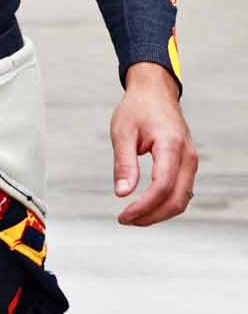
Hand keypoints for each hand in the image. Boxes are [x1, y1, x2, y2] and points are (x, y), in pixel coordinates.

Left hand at [111, 62, 196, 225]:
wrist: (155, 93)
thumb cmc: (137, 109)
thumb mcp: (122, 132)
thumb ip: (124, 163)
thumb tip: (122, 193)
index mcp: (171, 145)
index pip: (162, 186)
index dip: (144, 206)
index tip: (123, 215)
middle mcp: (187, 156)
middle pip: (176, 199)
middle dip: (151, 216)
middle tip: (125, 220)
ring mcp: (191, 161)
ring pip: (182, 199)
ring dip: (159, 213)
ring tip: (132, 217)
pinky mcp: (187, 165)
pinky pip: (181, 191)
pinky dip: (165, 204)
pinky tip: (145, 206)